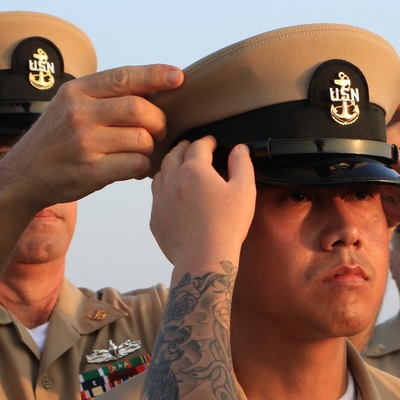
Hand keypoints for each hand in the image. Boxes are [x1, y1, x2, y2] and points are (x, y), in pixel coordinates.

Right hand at [0, 64, 183, 211]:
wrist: (23, 176)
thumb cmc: (58, 140)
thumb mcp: (70, 106)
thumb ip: (104, 96)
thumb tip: (154, 85)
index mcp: (77, 91)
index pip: (124, 77)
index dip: (155, 75)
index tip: (178, 77)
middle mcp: (79, 113)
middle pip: (140, 109)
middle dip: (158, 121)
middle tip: (158, 131)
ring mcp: (84, 142)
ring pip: (142, 139)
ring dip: (150, 148)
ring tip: (140, 152)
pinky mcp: (90, 170)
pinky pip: (136, 164)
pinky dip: (143, 167)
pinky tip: (134, 168)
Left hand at [150, 137, 255, 266]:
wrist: (203, 258)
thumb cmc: (226, 226)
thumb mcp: (244, 191)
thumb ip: (242, 164)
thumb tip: (240, 149)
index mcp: (194, 170)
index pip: (198, 146)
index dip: (207, 141)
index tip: (211, 141)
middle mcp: (172, 181)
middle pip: (174, 155)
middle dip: (184, 148)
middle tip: (190, 146)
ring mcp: (160, 200)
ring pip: (160, 174)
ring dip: (170, 166)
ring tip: (177, 166)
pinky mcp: (155, 219)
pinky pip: (156, 198)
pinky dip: (163, 190)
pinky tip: (172, 195)